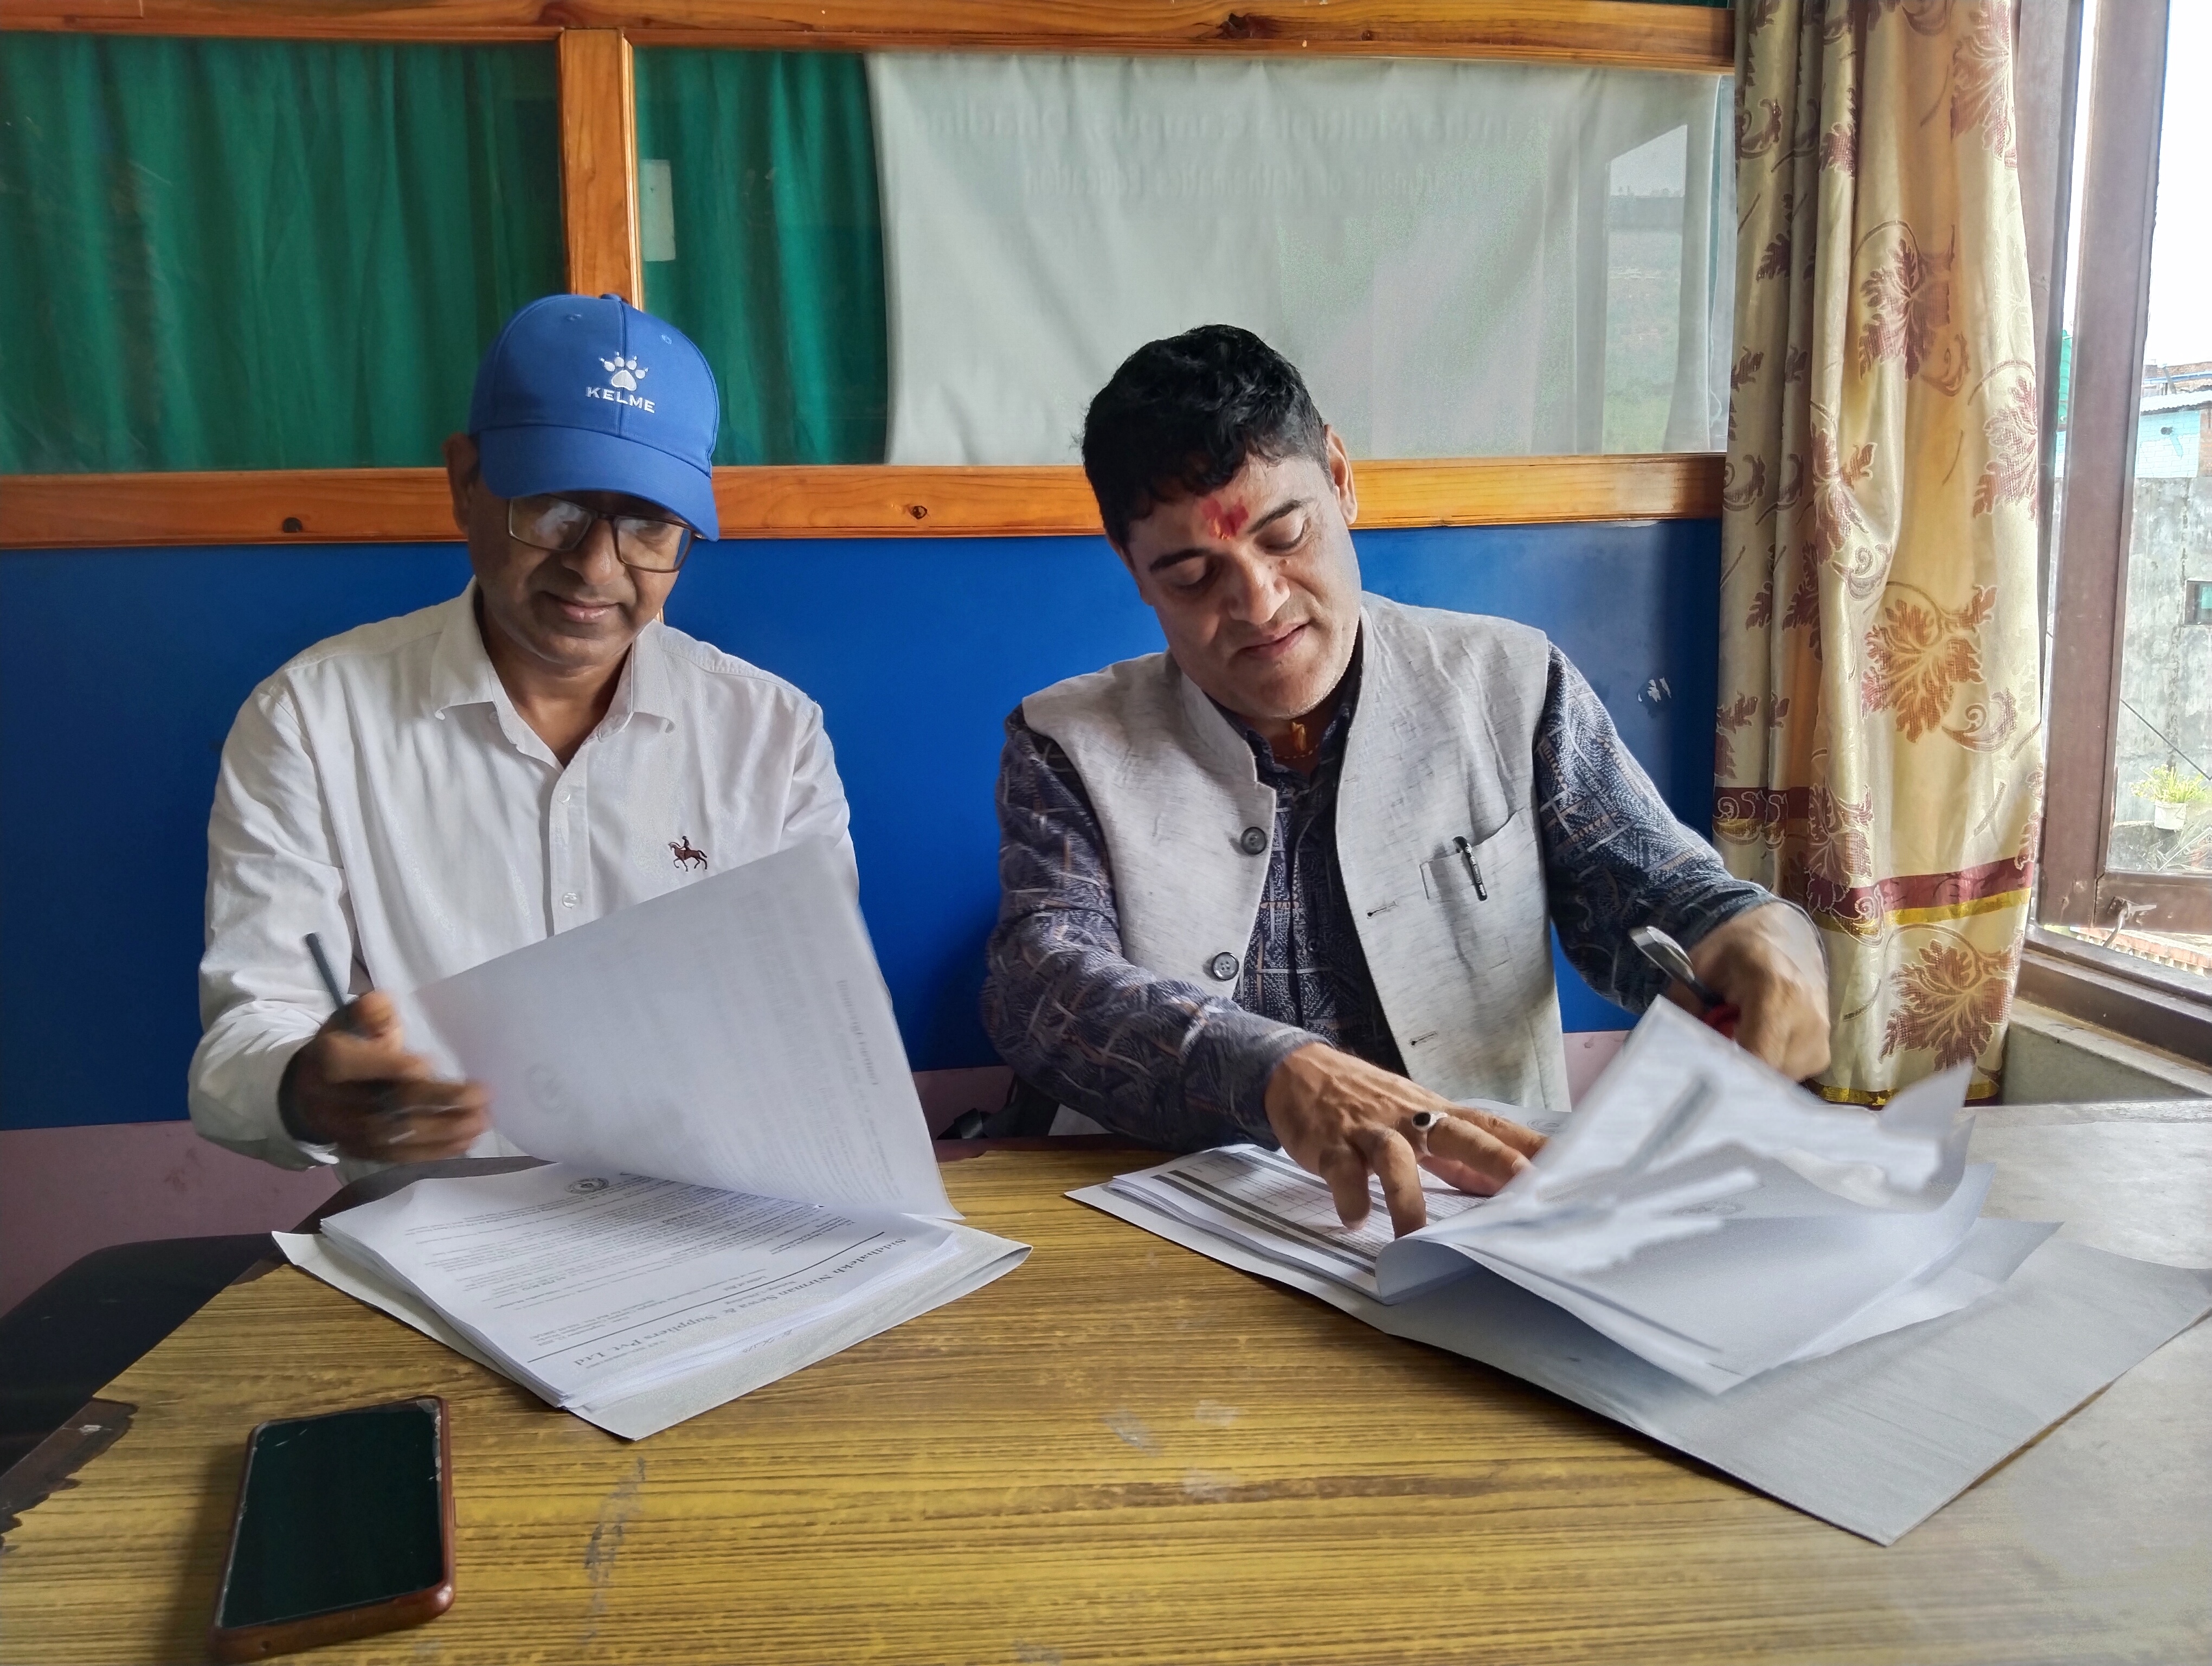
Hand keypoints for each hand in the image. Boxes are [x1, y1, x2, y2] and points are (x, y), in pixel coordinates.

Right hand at [279, 991, 490, 1161]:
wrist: (309, 1092)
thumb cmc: (344, 1046)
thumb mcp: (348, 1021)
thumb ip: (369, 1012)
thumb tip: (382, 1003)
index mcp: (329, 1062)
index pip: (356, 1066)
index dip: (390, 1066)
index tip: (428, 1064)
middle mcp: (336, 1102)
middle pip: (387, 1105)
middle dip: (437, 1101)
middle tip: (481, 1096)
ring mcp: (349, 1132)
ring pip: (396, 1137)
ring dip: (444, 1131)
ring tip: (482, 1121)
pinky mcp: (362, 1153)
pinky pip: (398, 1156)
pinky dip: (434, 1151)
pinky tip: (465, 1141)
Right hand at [1262, 1044, 1546, 1235]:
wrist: (1299, 1072)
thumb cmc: (1367, 1102)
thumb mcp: (1416, 1120)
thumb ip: (1456, 1153)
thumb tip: (1507, 1184)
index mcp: (1436, 1115)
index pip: (1492, 1126)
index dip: (1530, 1146)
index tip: (1573, 1166)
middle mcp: (1410, 1120)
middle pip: (1458, 1133)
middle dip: (1494, 1158)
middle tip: (1525, 1186)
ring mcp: (1369, 1131)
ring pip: (1394, 1158)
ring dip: (1406, 1198)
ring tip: (1413, 1237)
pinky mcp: (1329, 1144)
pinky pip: (1340, 1170)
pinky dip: (1349, 1195)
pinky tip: (1354, 1219)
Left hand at [1685, 903, 1830, 1080]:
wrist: (1787, 937)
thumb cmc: (1738, 950)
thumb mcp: (1698, 965)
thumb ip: (1683, 1006)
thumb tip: (1674, 1049)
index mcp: (1776, 991)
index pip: (1758, 1056)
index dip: (1727, 1073)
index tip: (1702, 1070)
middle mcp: (1807, 1019)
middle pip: (1764, 1076)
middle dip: (1732, 1072)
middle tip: (1711, 1053)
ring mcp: (1820, 1038)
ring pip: (1774, 1082)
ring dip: (1749, 1069)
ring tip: (1736, 1038)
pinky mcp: (1822, 1053)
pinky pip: (1786, 1077)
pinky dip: (1765, 1066)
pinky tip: (1754, 1043)